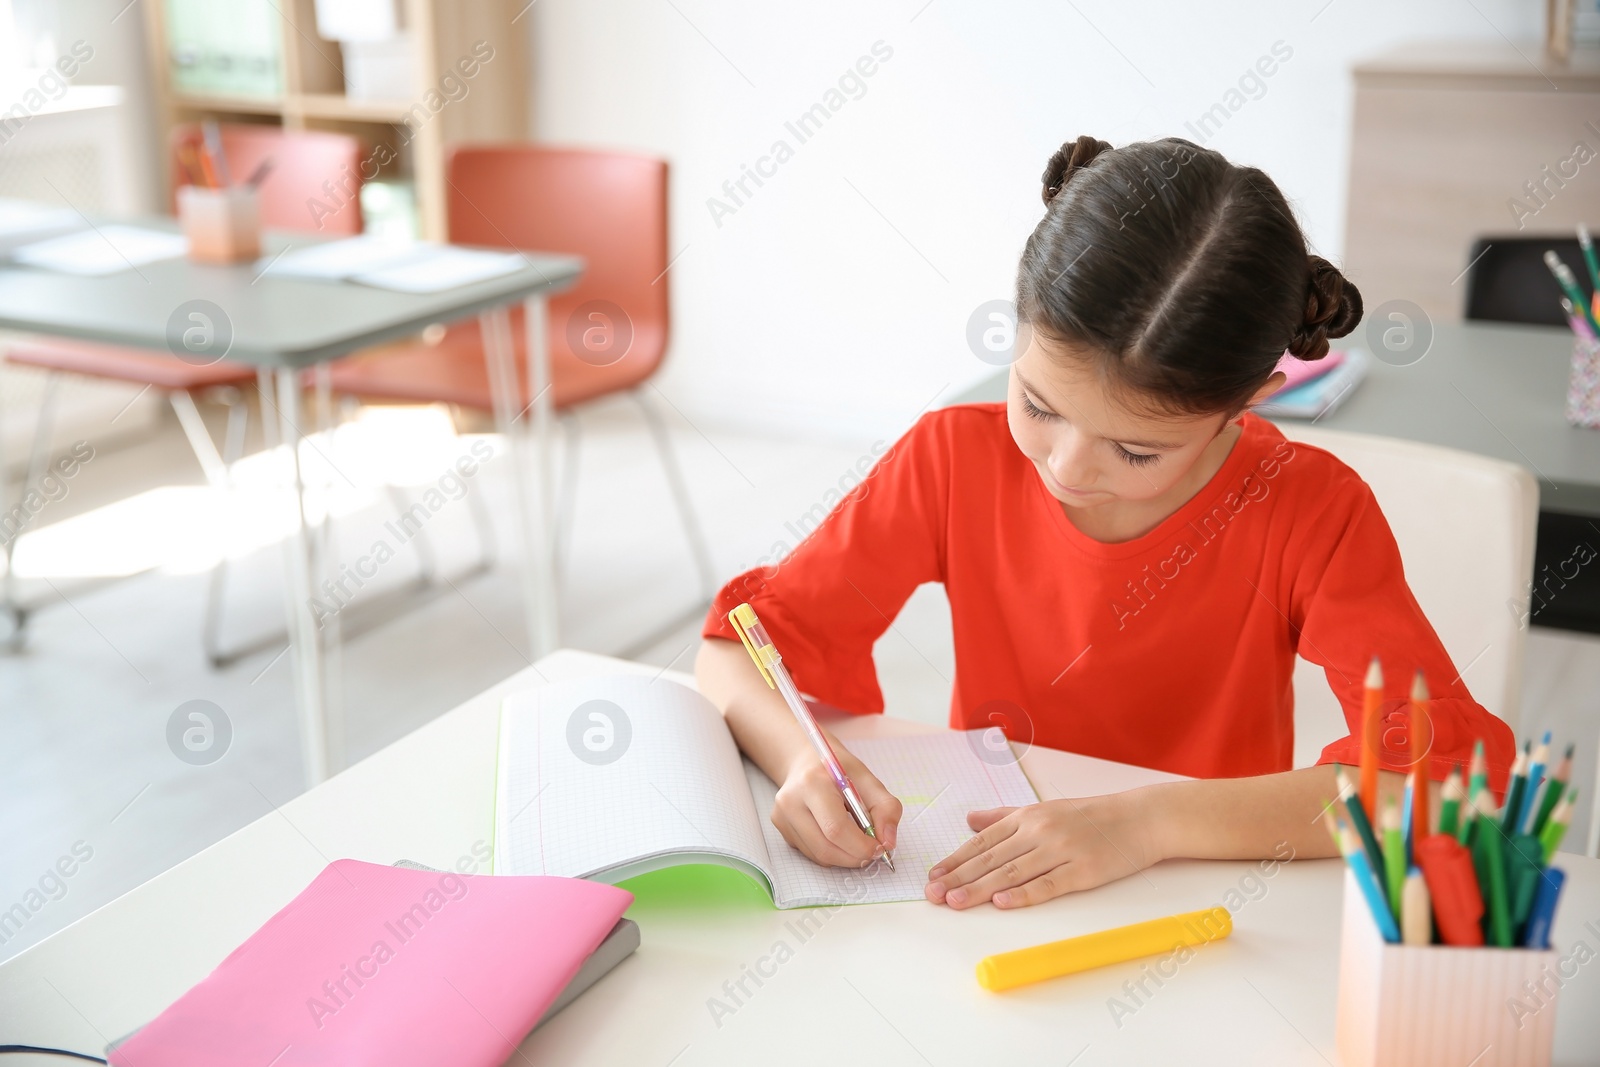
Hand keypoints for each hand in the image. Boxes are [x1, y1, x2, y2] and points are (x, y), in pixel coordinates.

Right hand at [771, 743, 901, 868]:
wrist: (806, 760)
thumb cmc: (838, 770)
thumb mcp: (868, 780)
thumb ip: (886, 809)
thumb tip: (888, 843)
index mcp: (813, 783)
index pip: (836, 827)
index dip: (860, 845)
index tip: (879, 848)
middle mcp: (791, 801)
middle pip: (825, 847)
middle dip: (854, 857)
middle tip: (872, 852)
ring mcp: (782, 817)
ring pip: (818, 856)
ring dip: (844, 857)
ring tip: (856, 842)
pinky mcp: (781, 828)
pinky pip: (811, 853)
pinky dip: (831, 852)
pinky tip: (838, 836)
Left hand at [925, 794, 1155, 908]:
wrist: (1139, 819)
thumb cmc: (1090, 816)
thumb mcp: (1043, 809)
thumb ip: (1004, 817)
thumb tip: (969, 820)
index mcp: (1027, 817)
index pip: (982, 841)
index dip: (955, 860)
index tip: (933, 876)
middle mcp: (1039, 831)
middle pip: (991, 858)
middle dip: (958, 877)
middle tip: (933, 894)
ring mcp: (1060, 850)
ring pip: (1012, 872)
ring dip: (980, 889)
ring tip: (955, 901)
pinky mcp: (1082, 871)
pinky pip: (1048, 884)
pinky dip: (1023, 894)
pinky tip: (1002, 902)